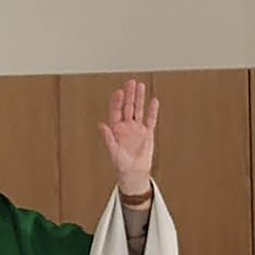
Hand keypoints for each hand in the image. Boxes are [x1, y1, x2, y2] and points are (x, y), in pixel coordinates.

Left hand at [98, 79, 158, 199]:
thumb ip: (107, 137)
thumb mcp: (113, 151)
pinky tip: (153, 101)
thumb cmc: (121, 164)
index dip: (117, 102)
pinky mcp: (147, 133)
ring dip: (139, 98)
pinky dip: (152, 111)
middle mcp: (126, 127)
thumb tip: (101, 125)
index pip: (116, 112)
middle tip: (130, 82)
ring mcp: (137, 129)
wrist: (134, 173)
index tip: (118, 92)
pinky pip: (150, 119)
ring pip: (139, 110)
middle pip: (128, 107)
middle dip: (129, 95)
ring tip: (140, 86)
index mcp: (116, 130)